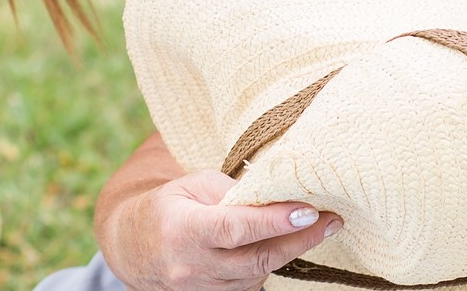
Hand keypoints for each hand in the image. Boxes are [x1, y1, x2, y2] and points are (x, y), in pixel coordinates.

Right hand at [100, 170, 340, 290]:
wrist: (134, 249)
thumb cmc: (168, 207)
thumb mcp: (191, 185)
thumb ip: (230, 189)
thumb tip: (275, 192)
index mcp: (183, 229)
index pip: (234, 228)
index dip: (273, 222)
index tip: (308, 211)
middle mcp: (192, 265)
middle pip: (255, 258)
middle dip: (298, 240)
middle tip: (331, 220)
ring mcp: (203, 287)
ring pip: (258, 273)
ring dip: (292, 251)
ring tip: (320, 227)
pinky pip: (251, 282)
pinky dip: (273, 262)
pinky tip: (290, 243)